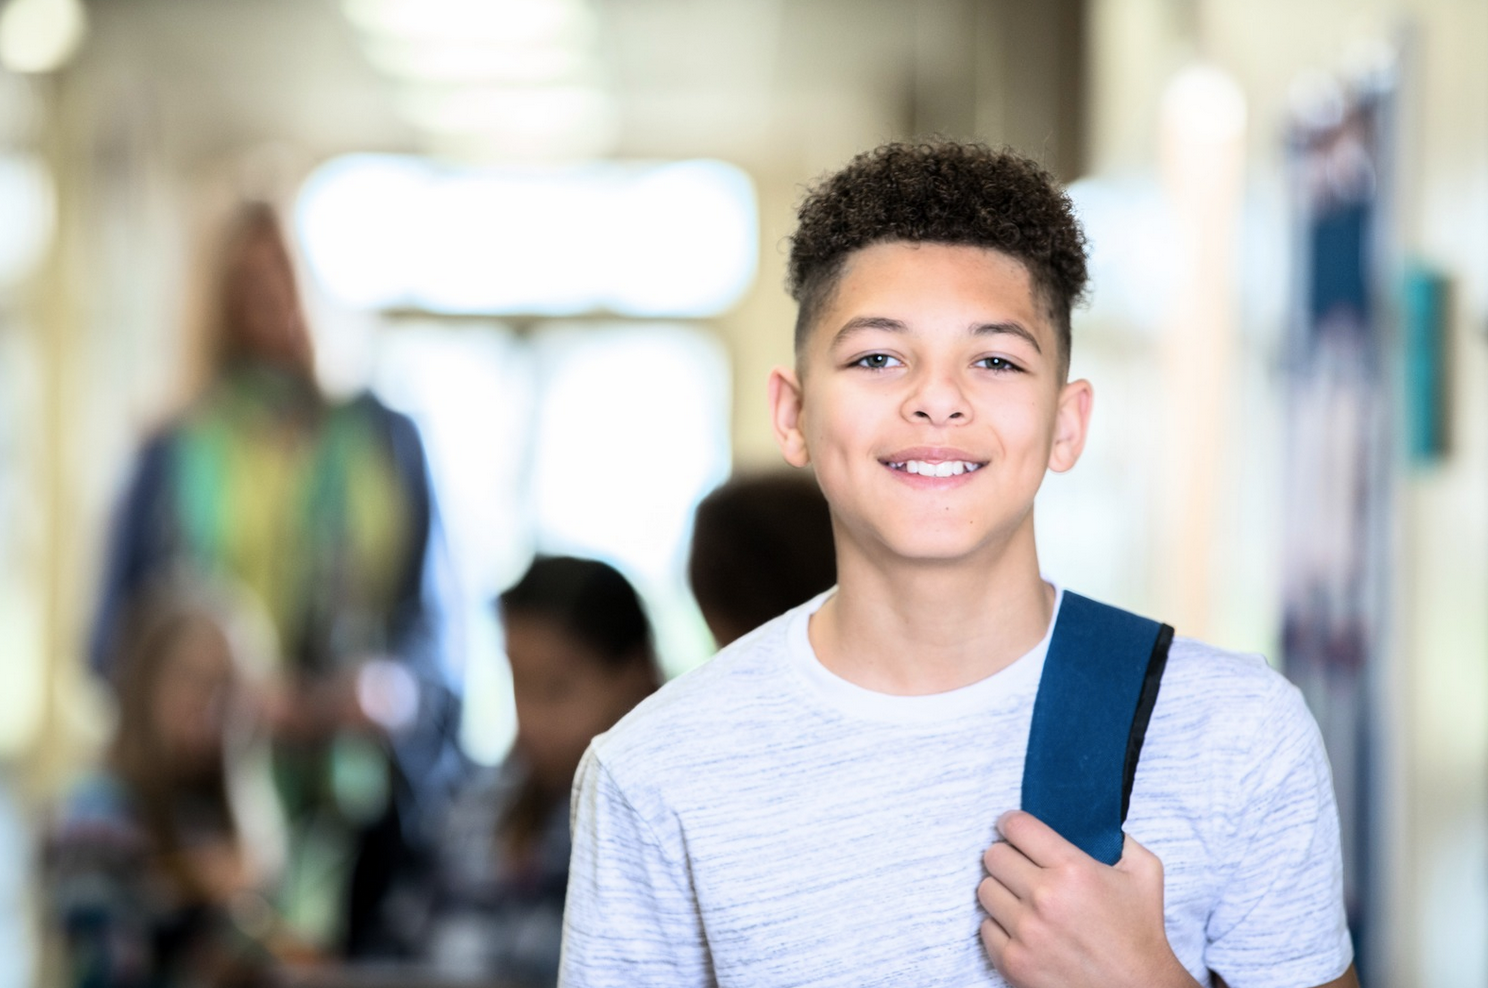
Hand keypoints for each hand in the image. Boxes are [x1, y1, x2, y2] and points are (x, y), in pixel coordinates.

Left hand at [978, 810, 1196, 987]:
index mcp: (1073, 870)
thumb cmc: (1140, 933)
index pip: (1016, 827)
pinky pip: (985, 928)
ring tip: (1023, 899)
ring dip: (1002, 891)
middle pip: (993, 856)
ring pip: (985, 890)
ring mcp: (1025, 932)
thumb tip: (1092, 821)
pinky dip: (1000, 926)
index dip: (1012, 823)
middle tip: (1020, 865)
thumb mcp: (1145, 873)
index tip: (1014, 829)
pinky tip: (1023, 929)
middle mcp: (1044, 898)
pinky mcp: (1013, 962)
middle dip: (1006, 856)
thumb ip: (1118, 839)